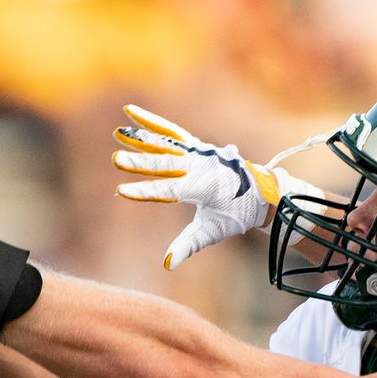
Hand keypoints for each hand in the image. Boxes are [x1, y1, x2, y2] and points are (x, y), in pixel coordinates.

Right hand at [112, 106, 322, 269]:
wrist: (260, 193)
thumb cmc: (235, 215)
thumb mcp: (214, 232)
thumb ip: (189, 245)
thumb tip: (168, 264)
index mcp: (205, 187)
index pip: (170, 190)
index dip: (146, 191)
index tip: (122, 191)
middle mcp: (201, 166)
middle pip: (165, 164)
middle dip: (139, 163)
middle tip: (116, 159)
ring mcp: (199, 152)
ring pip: (166, 142)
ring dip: (142, 137)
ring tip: (118, 132)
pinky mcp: (196, 145)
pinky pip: (171, 132)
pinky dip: (152, 122)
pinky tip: (132, 113)